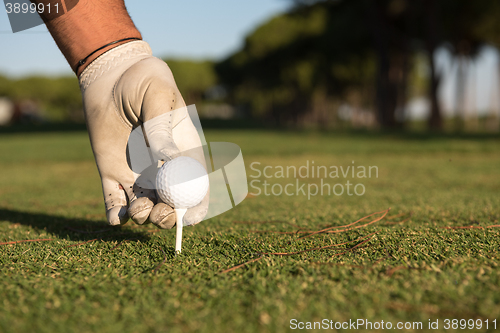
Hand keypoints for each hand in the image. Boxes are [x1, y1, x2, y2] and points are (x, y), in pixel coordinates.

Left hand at [79, 41, 208, 227]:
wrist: (112, 75)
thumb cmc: (143, 80)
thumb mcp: (157, 97)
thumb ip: (162, 128)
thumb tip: (168, 160)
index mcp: (183, 151)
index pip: (196, 185)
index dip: (196, 205)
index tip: (189, 216)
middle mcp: (163, 168)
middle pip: (171, 203)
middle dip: (167, 217)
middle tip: (158, 212)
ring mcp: (138, 172)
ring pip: (145, 207)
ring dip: (144, 217)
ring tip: (137, 209)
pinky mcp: (113, 173)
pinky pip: (115, 200)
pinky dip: (116, 215)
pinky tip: (116, 217)